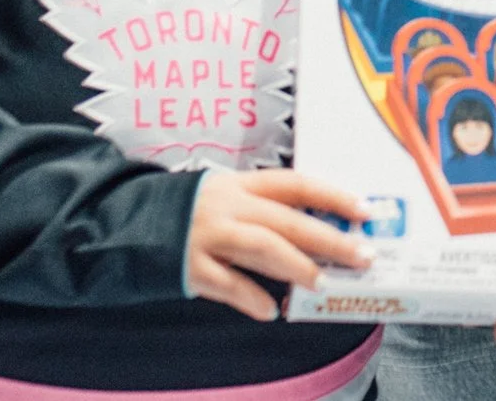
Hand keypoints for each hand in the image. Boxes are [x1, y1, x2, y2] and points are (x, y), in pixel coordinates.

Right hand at [186, 170, 371, 322]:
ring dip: (295, 267)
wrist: (130, 224)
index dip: (333, 195)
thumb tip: (320, 231)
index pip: (296, 184)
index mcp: (241, 185)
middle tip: (362, 256)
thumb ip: (266, 211)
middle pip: (286, 220)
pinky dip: (251, 298)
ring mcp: (207, 236)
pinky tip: (272, 311)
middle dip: (328, 239)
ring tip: (322, 283)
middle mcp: (227, 206)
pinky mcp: (188, 267)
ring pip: (260, 248)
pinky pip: (226, 285)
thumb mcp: (229, 198)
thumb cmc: (194, 212)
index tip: (365, 210)